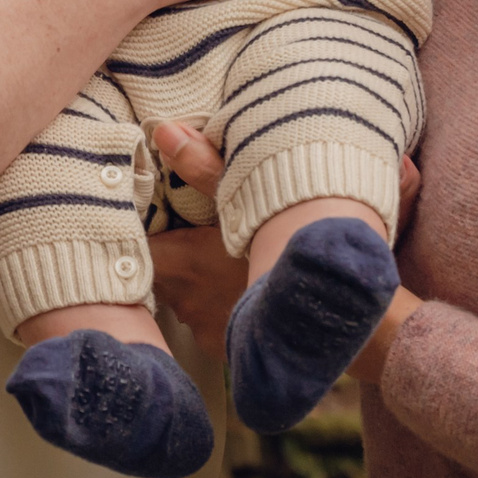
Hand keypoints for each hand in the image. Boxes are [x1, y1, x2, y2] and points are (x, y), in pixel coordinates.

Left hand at [152, 121, 424, 376]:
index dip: (136, 225)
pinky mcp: (230, 350)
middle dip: (174, 248)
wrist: (342, 316)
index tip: (147, 209)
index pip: (135, 242)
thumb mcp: (254, 200)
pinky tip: (249, 288)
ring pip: (189, 295)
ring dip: (201, 278)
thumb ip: (205, 165)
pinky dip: (226, 305)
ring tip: (226, 256)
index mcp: (182, 261)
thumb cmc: (298, 252)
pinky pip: (216, 321)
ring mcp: (206, 330)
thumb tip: (166, 128)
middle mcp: (184, 301)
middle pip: (161, 268)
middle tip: (192, 224)